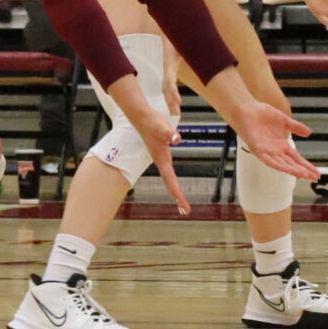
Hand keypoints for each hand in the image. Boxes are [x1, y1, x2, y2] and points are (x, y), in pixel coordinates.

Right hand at [115, 83, 190, 213]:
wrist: (142, 116)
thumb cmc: (152, 122)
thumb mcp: (162, 127)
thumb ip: (169, 133)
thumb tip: (177, 138)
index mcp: (162, 160)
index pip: (171, 180)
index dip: (177, 194)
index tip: (184, 207)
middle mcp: (161, 162)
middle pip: (170, 184)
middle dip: (177, 198)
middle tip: (185, 211)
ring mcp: (162, 159)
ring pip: (170, 180)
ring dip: (175, 192)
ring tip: (180, 203)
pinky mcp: (163, 155)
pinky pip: (169, 173)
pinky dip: (173, 183)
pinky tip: (175, 186)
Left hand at [223, 97, 317, 181]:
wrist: (247, 109)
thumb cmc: (262, 114)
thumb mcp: (284, 120)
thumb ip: (296, 127)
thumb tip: (310, 133)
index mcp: (281, 145)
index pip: (297, 159)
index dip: (307, 166)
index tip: (317, 173)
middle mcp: (275, 151)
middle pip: (292, 164)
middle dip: (303, 171)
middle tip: (315, 178)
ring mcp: (266, 151)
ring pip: (282, 164)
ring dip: (293, 170)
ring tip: (304, 175)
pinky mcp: (258, 150)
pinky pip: (269, 160)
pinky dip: (278, 165)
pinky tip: (286, 169)